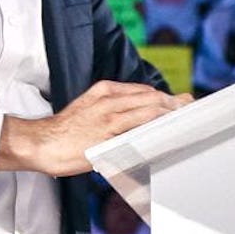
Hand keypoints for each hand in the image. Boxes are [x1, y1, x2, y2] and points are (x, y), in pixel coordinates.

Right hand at [0, 81, 188, 177]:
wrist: (41, 143)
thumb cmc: (64, 133)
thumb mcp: (89, 111)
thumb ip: (112, 113)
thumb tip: (135, 123)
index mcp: (104, 91)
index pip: (144, 91)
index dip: (165, 98)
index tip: (180, 104)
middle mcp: (109, 99)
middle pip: (151, 97)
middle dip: (174, 104)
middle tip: (193, 111)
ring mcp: (109, 116)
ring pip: (149, 109)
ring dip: (171, 115)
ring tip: (188, 122)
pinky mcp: (108, 134)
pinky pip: (139, 129)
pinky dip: (156, 129)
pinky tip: (168, 135)